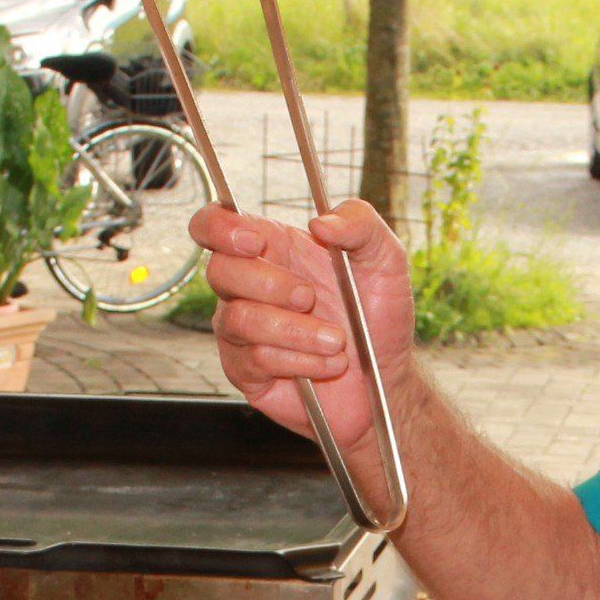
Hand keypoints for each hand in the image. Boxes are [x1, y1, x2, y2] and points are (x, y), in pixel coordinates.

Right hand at [189, 199, 413, 447]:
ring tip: (336, 340)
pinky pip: (254, 359)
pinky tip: (329, 364)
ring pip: (239, 319)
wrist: (384, 377)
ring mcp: (241, 330)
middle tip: (311, 298)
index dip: (219, 228)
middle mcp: (247, 286)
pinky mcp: (246, 370)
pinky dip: (300, 360)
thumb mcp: (385, 258)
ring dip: (295, 330)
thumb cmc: (378, 315)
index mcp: (272, 248)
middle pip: (220, 270)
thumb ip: (360, 223)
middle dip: (270, 284)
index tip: (255, 242)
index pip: (213, 225)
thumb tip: (320, 222)